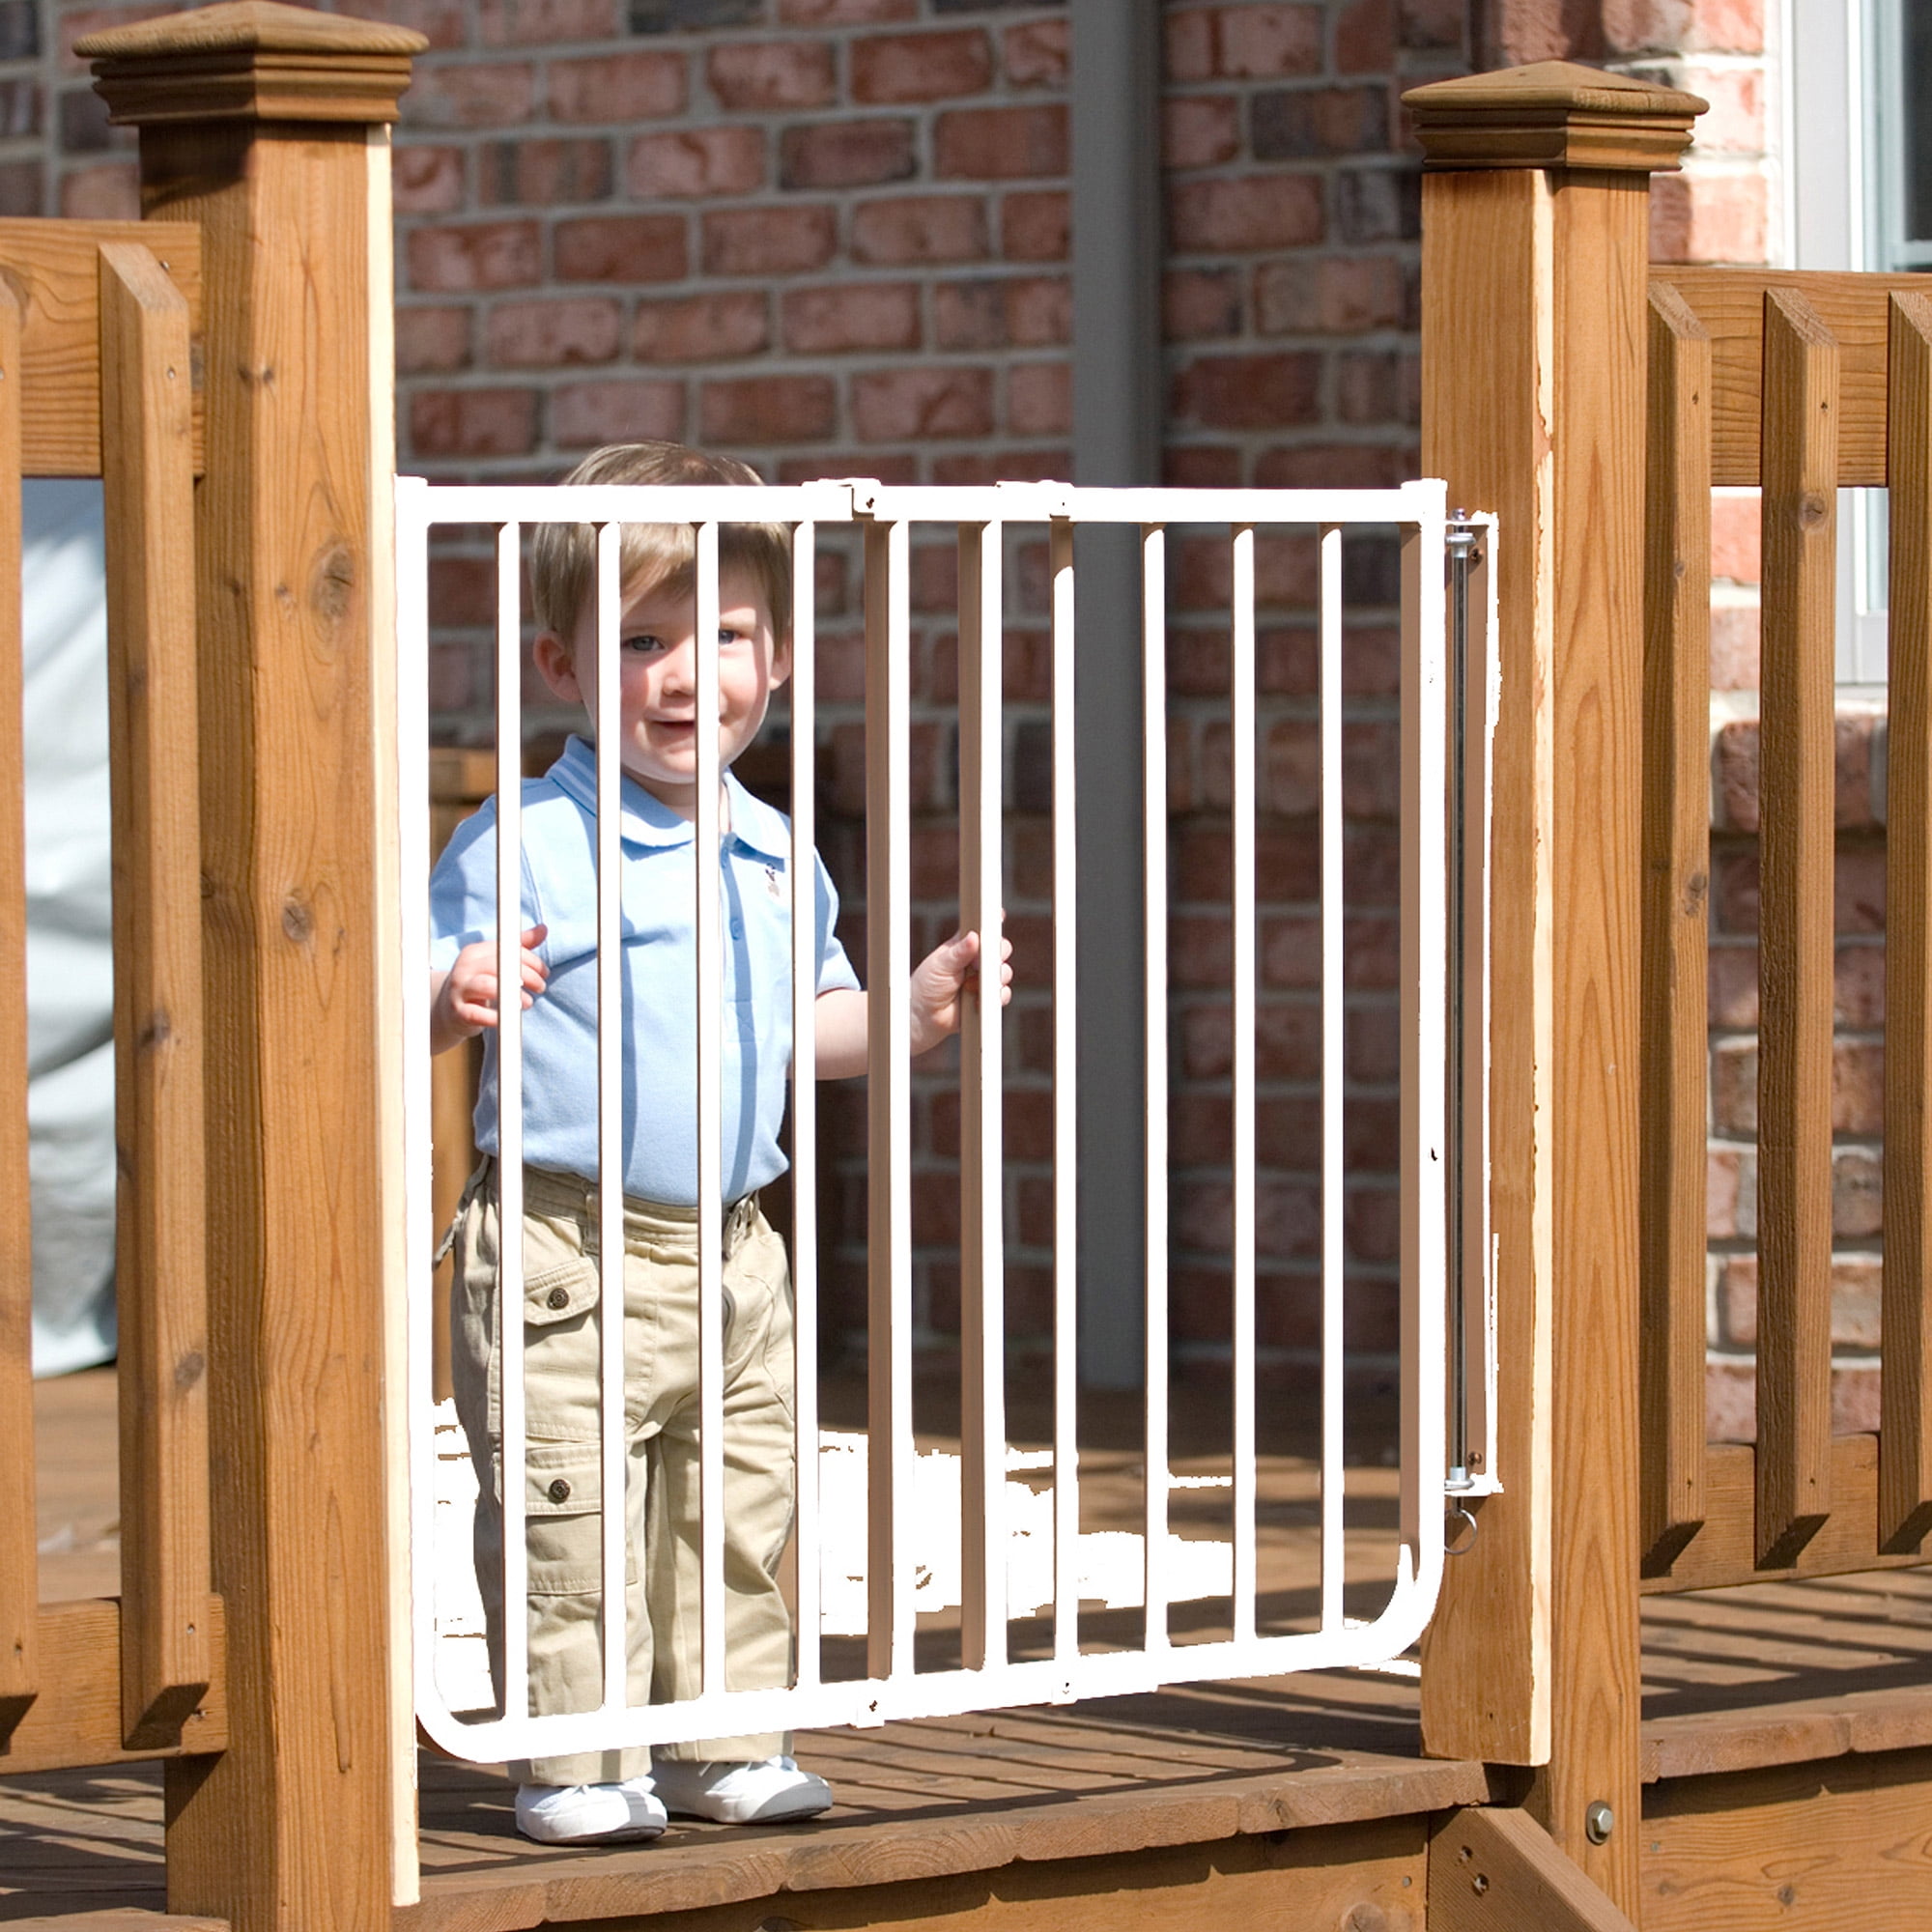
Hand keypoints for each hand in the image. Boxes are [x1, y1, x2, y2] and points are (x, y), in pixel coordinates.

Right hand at [431, 924, 548, 1053]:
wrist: (449, 1008)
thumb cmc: (480, 981)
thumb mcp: (497, 962)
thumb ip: (520, 946)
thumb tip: (543, 929)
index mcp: (475, 952)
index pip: (507, 950)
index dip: (531, 960)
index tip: (545, 973)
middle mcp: (464, 967)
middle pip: (500, 965)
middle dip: (527, 976)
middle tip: (541, 987)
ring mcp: (459, 989)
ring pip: (488, 986)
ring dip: (514, 995)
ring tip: (529, 1002)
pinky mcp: (457, 1012)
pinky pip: (478, 1013)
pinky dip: (497, 1016)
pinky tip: (511, 1017)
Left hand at [909, 925, 1013, 1056]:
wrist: (924, 1017)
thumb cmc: (927, 986)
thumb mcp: (940, 965)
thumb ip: (959, 952)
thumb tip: (974, 937)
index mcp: (964, 945)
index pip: (982, 930)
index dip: (992, 923)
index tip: (999, 917)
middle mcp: (977, 960)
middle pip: (1000, 948)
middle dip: (998, 952)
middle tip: (984, 959)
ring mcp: (984, 979)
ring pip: (1004, 971)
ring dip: (994, 977)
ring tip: (972, 985)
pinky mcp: (988, 998)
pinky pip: (1003, 994)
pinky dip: (994, 996)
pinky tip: (977, 1000)